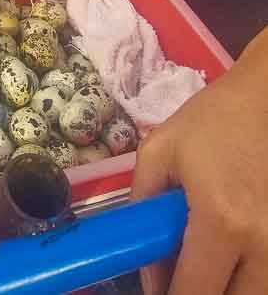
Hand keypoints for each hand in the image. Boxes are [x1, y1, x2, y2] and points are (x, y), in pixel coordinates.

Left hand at [132, 30, 267, 293]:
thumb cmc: (212, 120)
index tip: (162, 291)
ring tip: (211, 262)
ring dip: (233, 287)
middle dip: (204, 294)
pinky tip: (237, 255)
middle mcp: (265, 243)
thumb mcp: (159, 153)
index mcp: (222, 220)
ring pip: (260, 294)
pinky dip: (256, 274)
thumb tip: (144, 268)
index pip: (195, 291)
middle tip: (188, 274)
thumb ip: (143, 209)